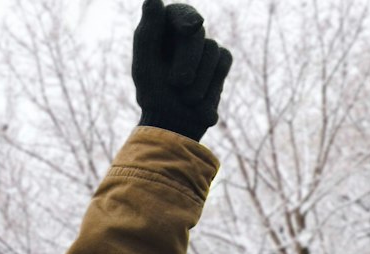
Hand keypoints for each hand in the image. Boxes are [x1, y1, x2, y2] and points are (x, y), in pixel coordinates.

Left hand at [132, 0, 231, 141]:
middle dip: (187, 61)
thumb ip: (148, 34)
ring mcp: (205, 45)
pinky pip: (223, 62)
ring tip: (184, 98)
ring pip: (212, 49)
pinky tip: (198, 102)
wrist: (174, 125)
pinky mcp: (221, 59)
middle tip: (177, 84)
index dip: (186, 19)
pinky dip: (210, 85)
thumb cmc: (154, 95)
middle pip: (195, 34)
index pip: (177, 13)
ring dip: (197, 80)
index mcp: (162, 30)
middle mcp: (184, 33)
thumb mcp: (146, 67)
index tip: (193, 27)